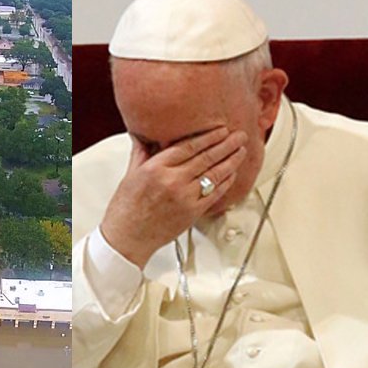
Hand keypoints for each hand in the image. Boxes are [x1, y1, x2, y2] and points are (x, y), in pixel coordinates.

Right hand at [100, 127, 248, 268]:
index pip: (189, 146)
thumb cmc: (126, 209)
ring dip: (231, 161)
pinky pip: (215, 193)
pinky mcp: (193, 212)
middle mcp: (172, 180)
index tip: (221, 130)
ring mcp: (185, 197)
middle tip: (239, 136)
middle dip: (227, 144)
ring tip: (241, 151)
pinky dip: (226, 182)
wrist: (127, 237)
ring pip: (215, 174)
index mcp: (156, 168)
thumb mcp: (130, 174)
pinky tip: (232, 174)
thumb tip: (144, 135)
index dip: (209, 136)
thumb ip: (142, 152)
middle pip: (207, 157)